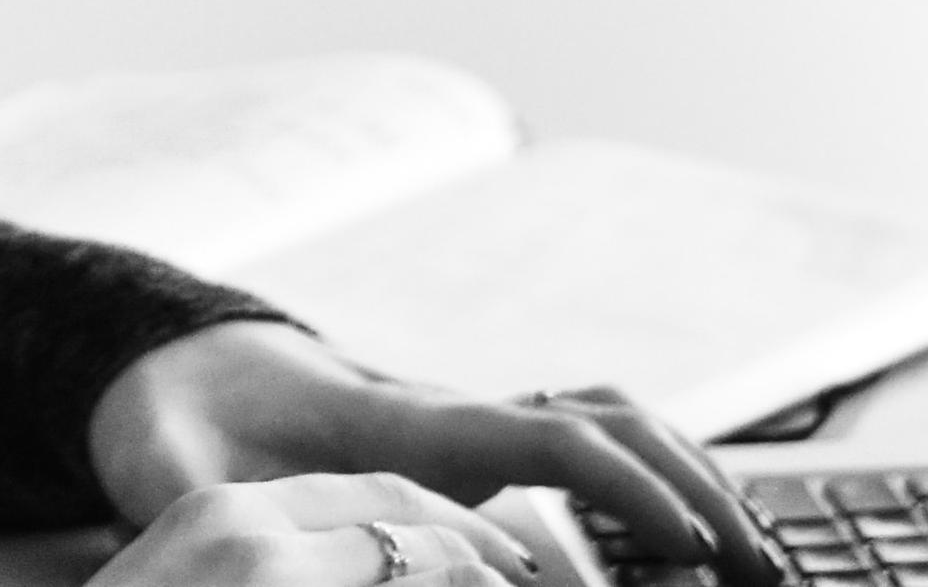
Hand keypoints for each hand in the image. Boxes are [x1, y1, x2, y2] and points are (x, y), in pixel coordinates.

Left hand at [89, 322, 783, 585]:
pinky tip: (676, 533)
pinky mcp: (464, 433)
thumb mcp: (177, 474)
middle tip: (756, 567)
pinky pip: (579, 432)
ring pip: (606, 415)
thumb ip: (225, 515)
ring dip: (681, 470)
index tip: (689, 546)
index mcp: (404, 421)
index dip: (627, 488)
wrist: (171, 361)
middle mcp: (451, 408)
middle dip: (692, 485)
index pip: (550, 435)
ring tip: (744, 552)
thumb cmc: (174, 422)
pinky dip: (643, 469)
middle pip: (610, 418)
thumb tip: (262, 543)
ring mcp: (465, 414)